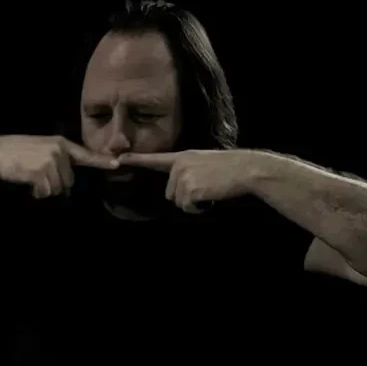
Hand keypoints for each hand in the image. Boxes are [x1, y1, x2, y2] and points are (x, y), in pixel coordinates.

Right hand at [0, 134, 119, 196]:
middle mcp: (59, 151)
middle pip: (68, 181)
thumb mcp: (40, 149)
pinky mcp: (40, 172)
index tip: (117, 164)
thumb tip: (67, 186)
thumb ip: (57, 161)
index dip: (101, 161)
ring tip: (30, 178)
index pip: (84, 155)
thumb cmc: (16, 153)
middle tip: (37, 176)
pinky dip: (36, 193)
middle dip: (55, 184)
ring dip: (44, 190)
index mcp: (60, 143)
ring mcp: (50, 161)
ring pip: (57, 189)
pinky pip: (45, 192)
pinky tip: (27, 183)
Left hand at [115, 148, 263, 212]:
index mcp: (184, 157)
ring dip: (195, 203)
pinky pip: (188, 208)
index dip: (137, 160)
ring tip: (212, 189)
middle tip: (208, 187)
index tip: (118, 159)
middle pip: (170, 194)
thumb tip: (178, 192)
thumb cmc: (230, 170)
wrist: (247, 169)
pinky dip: (200, 208)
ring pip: (179, 203)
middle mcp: (180, 165)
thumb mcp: (205, 164)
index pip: (156, 159)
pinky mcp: (189, 189)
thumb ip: (188, 173)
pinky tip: (212, 196)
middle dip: (187, 197)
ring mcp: (183, 177)